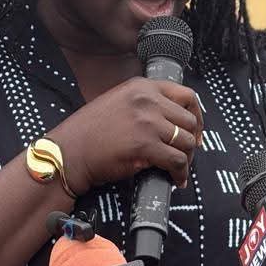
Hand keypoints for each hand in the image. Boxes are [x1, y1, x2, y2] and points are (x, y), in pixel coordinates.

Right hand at [50, 77, 203, 194]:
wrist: (69, 152)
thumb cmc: (89, 132)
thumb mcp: (118, 102)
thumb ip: (145, 104)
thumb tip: (172, 120)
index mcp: (142, 86)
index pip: (186, 95)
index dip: (197, 115)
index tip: (195, 130)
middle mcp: (147, 100)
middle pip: (189, 120)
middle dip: (191, 140)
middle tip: (185, 154)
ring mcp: (147, 122)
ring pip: (186, 141)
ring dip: (187, 159)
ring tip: (179, 168)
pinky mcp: (145, 145)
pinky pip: (177, 161)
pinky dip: (180, 173)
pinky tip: (175, 179)